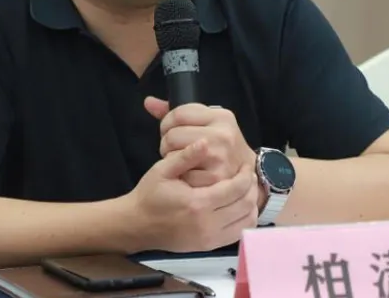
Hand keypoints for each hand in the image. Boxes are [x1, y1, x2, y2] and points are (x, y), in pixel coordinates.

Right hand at [129, 140, 258, 252]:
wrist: (137, 225)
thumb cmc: (149, 194)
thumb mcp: (163, 170)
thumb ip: (186, 156)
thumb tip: (205, 141)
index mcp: (197, 203)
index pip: (235, 188)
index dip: (245, 174)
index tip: (245, 163)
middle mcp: (207, 224)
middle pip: (245, 205)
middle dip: (251, 187)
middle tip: (248, 174)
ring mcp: (209, 238)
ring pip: (246, 221)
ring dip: (251, 203)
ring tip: (245, 189)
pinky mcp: (208, 247)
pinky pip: (238, 234)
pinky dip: (244, 219)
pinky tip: (238, 206)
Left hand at [144, 97, 256, 187]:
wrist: (246, 173)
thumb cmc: (221, 144)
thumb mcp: (207, 122)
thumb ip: (177, 112)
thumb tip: (148, 102)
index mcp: (222, 116)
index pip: (178, 114)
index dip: (166, 122)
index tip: (168, 129)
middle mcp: (223, 135)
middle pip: (173, 135)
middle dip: (167, 142)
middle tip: (173, 147)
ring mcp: (220, 158)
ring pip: (174, 155)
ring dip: (171, 158)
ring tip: (180, 159)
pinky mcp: (215, 179)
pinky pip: (181, 174)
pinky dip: (180, 174)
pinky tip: (186, 172)